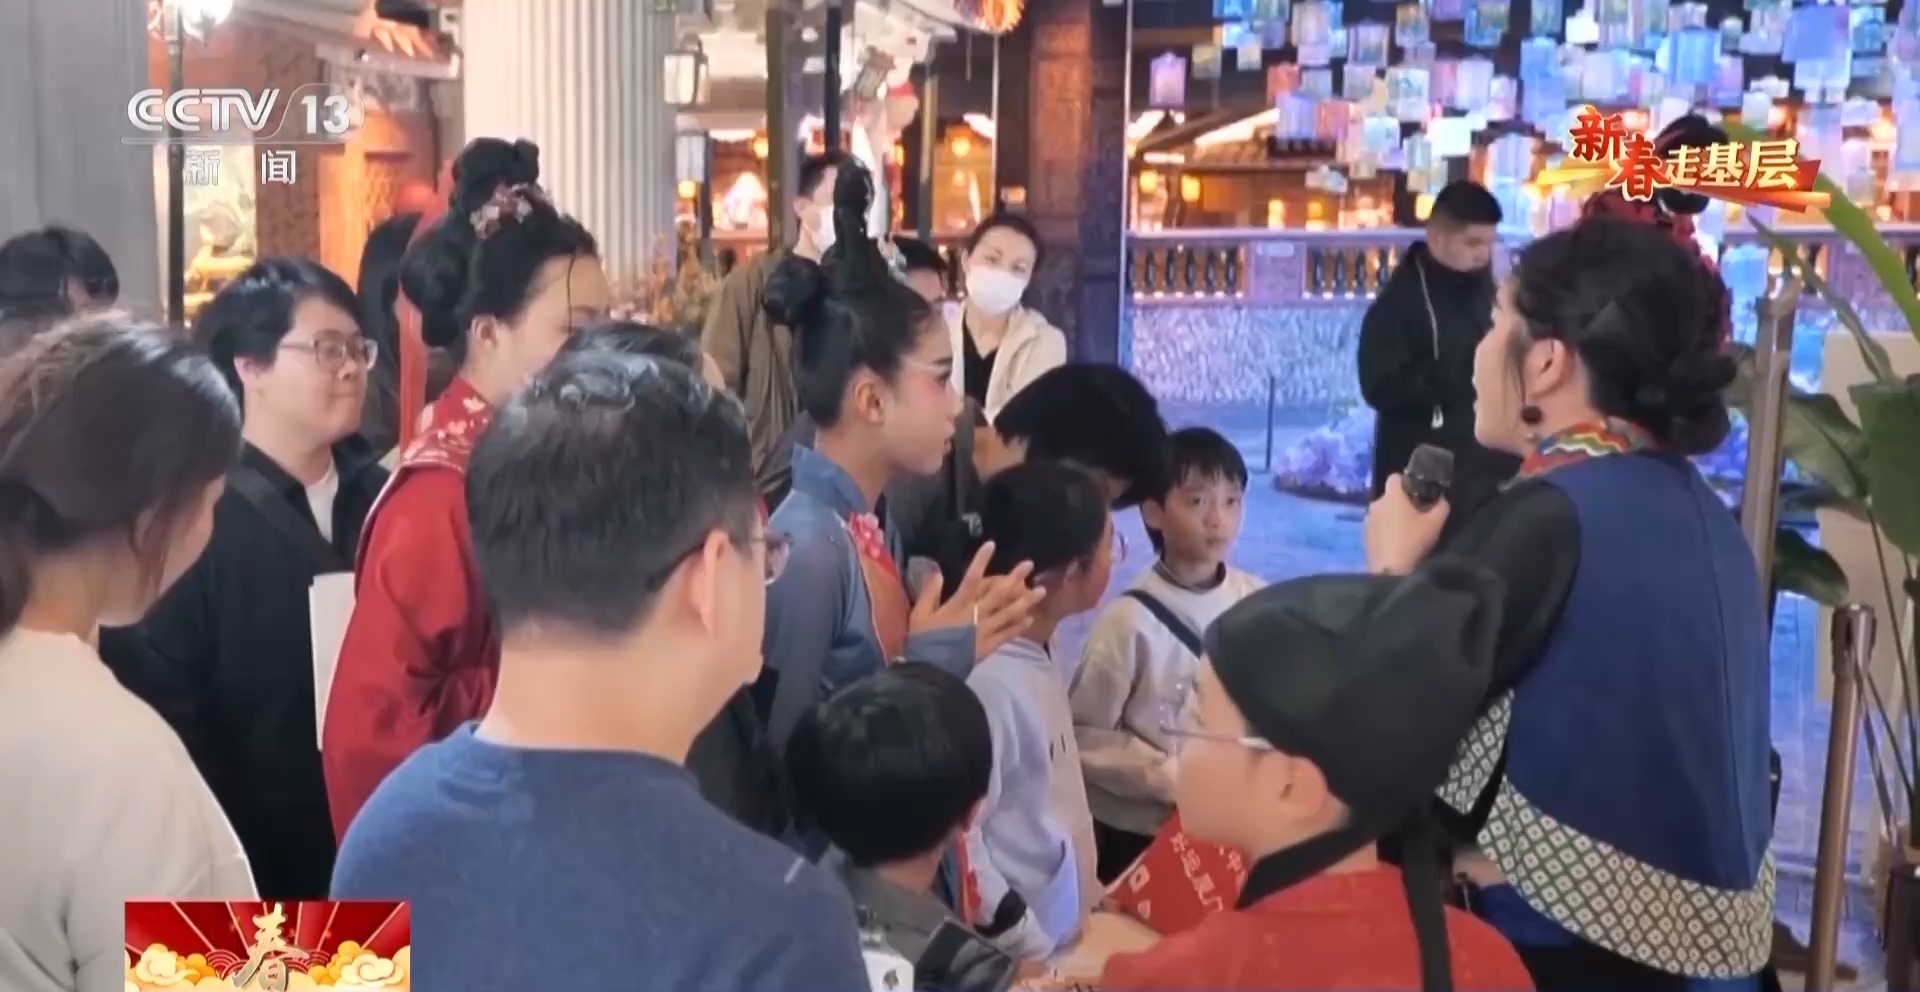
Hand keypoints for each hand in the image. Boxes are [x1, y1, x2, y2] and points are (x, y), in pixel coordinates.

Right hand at [910, 543, 1046, 659]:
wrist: (931, 670)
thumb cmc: (923, 641)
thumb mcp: (920, 615)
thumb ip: (929, 593)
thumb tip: (938, 572)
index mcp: (957, 605)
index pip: (972, 579)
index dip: (982, 561)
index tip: (992, 545)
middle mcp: (975, 615)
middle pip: (998, 594)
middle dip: (1014, 577)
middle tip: (1029, 564)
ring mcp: (985, 631)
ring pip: (1009, 613)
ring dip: (1026, 601)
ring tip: (1040, 591)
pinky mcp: (989, 646)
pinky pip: (1008, 634)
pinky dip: (1019, 627)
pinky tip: (1031, 618)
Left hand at [1364, 474, 1449, 574]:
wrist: (1390, 570)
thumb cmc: (1413, 541)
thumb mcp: (1436, 523)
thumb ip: (1441, 506)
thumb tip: (1442, 499)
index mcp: (1391, 495)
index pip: (1395, 477)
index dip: (1407, 482)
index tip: (1418, 492)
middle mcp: (1375, 503)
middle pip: (1389, 496)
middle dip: (1401, 502)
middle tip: (1416, 515)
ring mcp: (1367, 520)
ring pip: (1382, 512)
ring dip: (1392, 517)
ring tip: (1406, 531)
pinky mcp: (1364, 535)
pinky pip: (1377, 526)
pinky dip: (1385, 529)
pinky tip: (1396, 542)